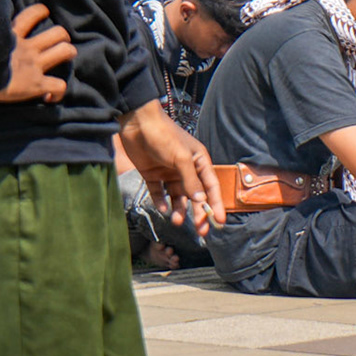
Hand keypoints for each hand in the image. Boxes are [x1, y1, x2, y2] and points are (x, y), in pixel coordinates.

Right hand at [0, 3, 74, 103]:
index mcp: (11, 38)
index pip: (30, 14)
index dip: (39, 12)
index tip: (42, 15)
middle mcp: (28, 49)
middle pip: (57, 32)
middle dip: (62, 36)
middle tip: (59, 42)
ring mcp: (36, 65)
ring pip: (65, 51)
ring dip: (68, 54)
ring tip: (65, 58)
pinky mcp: (38, 84)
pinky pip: (59, 85)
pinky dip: (59, 91)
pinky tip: (51, 96)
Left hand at [119, 103, 224, 235]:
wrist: (136, 123)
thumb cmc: (164, 135)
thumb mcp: (181, 158)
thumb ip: (190, 180)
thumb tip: (201, 201)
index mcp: (199, 162)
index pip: (211, 187)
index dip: (216, 204)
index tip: (219, 221)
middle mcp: (186, 169)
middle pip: (195, 196)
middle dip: (198, 213)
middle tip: (200, 232)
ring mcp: (168, 172)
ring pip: (177, 197)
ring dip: (178, 209)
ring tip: (176, 220)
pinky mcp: (152, 174)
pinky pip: (158, 193)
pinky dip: (161, 202)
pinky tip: (163, 209)